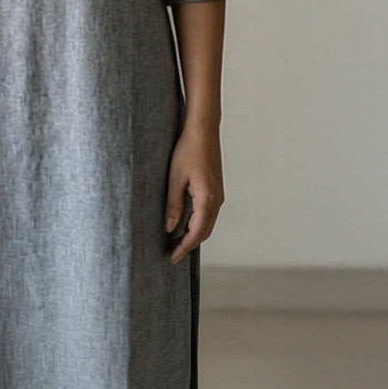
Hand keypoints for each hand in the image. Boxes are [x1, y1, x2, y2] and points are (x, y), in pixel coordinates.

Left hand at [164, 125, 223, 264]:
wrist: (203, 131)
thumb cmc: (188, 150)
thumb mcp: (175, 178)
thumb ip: (173, 204)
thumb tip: (170, 227)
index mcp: (207, 199)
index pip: (196, 233)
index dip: (184, 247)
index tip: (172, 258)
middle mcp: (216, 200)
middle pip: (204, 232)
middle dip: (188, 245)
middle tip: (171, 255)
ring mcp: (218, 195)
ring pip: (207, 224)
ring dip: (193, 236)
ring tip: (175, 243)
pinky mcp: (215, 190)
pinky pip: (207, 214)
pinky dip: (197, 224)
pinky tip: (184, 225)